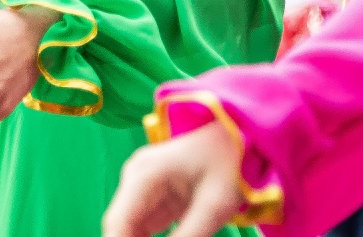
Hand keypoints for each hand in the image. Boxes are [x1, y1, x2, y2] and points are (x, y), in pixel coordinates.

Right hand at [103, 125, 246, 236]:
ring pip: (131, 227)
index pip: (118, 223)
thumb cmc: (231, 163)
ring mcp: (144, 183)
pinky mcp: (156, 191)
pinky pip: (145, 224)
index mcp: (144, 175)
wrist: (244, 135)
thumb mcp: (213, 207)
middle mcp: (136, 177)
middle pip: (121, 226)